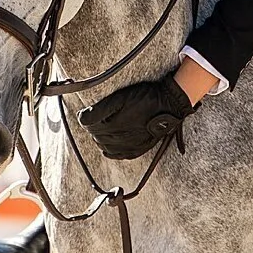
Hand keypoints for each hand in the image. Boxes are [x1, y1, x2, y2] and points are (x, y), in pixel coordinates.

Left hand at [81, 72, 195, 159]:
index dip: (85, 118)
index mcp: (114, 124)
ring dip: (100, 138)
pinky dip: (109, 151)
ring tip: (102, 128)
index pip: (89, 125)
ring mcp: (128, 146)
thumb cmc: (147, 97)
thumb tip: (82, 117)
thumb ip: (101, 109)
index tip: (87, 112)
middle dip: (92, 127)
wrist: (170, 106)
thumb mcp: (122, 97)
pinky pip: (117, 155)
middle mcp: (119, 139)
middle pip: (96, 136)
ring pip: (104, 146)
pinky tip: (108, 145)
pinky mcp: (136, 150)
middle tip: (95, 118)